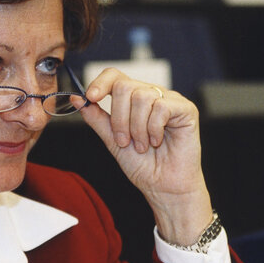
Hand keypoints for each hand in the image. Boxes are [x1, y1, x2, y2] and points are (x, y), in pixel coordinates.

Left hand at [76, 68, 213, 244]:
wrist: (163, 187)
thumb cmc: (142, 165)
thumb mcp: (112, 140)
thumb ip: (97, 118)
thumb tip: (77, 98)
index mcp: (133, 100)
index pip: (115, 75)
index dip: (101, 83)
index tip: (91, 98)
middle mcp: (151, 95)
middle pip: (125, 86)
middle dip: (119, 118)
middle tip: (124, 141)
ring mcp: (169, 100)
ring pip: (142, 97)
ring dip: (137, 128)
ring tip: (143, 146)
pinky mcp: (186, 109)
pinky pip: (161, 107)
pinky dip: (153, 129)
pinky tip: (156, 142)